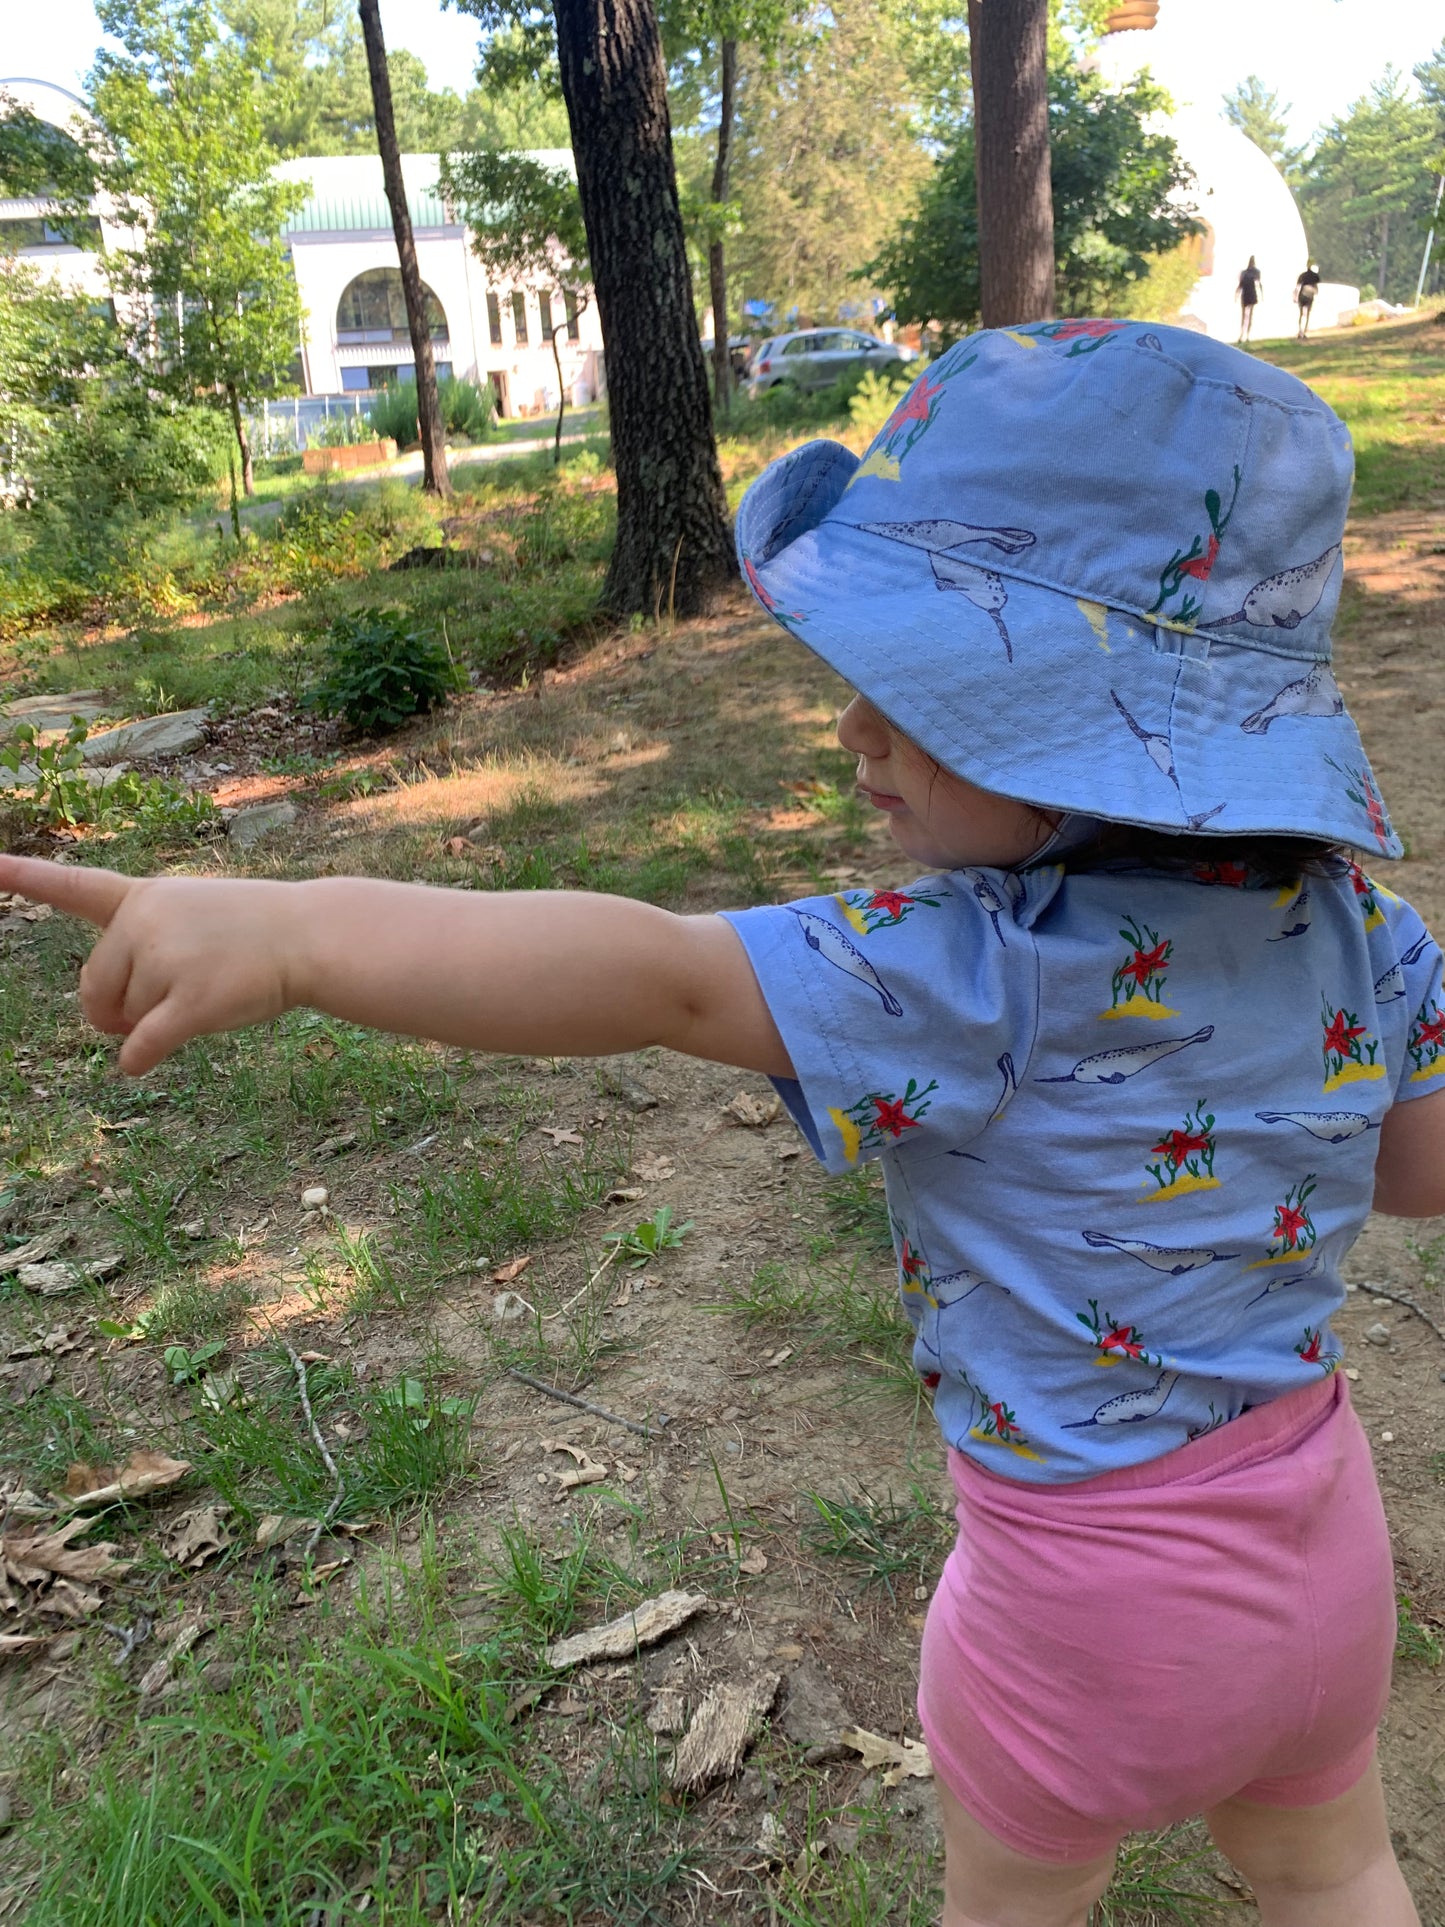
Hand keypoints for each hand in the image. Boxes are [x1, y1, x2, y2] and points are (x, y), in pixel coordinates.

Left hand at [0, 855, 303, 1073]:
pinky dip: (138, 1060)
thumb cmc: (252, 932)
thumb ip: (140, 958)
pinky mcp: (192, 1000)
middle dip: (114, 1010)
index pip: (73, 886)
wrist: (311, 936)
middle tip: (156, 1005)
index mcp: (142, 898)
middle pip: (93, 988)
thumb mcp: (190, 918)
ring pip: (125, 1019)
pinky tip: (142, 1062)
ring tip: (203, 994)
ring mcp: (169, 960)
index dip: (23, 876)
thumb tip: (116, 1038)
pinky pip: (142, 1045)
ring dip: (152, 1025)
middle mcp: (147, 923)